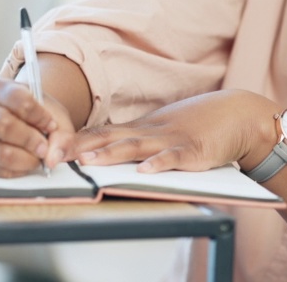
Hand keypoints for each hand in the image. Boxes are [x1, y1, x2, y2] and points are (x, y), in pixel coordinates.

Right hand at [0, 78, 75, 177]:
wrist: (22, 119)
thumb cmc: (36, 114)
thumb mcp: (53, 114)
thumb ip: (61, 134)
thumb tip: (52, 159)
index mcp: (0, 88)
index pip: (17, 99)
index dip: (38, 115)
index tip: (51, 125)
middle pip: (2, 125)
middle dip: (29, 140)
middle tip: (44, 147)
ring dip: (25, 160)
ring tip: (37, 157)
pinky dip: (16, 171)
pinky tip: (25, 163)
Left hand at [71, 90, 279, 173]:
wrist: (238, 115)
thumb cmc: (199, 123)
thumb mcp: (162, 128)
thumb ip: (136, 139)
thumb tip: (104, 150)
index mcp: (141, 128)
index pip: (100, 132)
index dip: (75, 140)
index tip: (48, 146)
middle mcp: (150, 131)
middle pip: (110, 137)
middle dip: (80, 147)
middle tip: (53, 155)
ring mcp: (171, 140)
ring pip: (135, 147)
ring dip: (111, 154)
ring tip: (89, 162)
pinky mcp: (194, 151)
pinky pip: (174, 158)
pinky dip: (159, 164)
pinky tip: (145, 171)